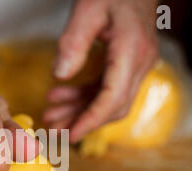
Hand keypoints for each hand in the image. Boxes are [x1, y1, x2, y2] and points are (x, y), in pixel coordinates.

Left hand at [44, 0, 158, 142]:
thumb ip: (74, 43)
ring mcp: (137, 65)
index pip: (113, 99)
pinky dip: (85, 96)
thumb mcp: (87, 9)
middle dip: (82, 121)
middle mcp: (140, 63)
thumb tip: (59, 75)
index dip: (91, 121)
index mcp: (132, 52)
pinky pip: (107, 88)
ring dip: (79, 110)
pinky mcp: (129, 64)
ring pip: (109, 100)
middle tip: (53, 129)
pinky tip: (61, 96)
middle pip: (112, 106)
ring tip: (51, 115)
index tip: (71, 136)